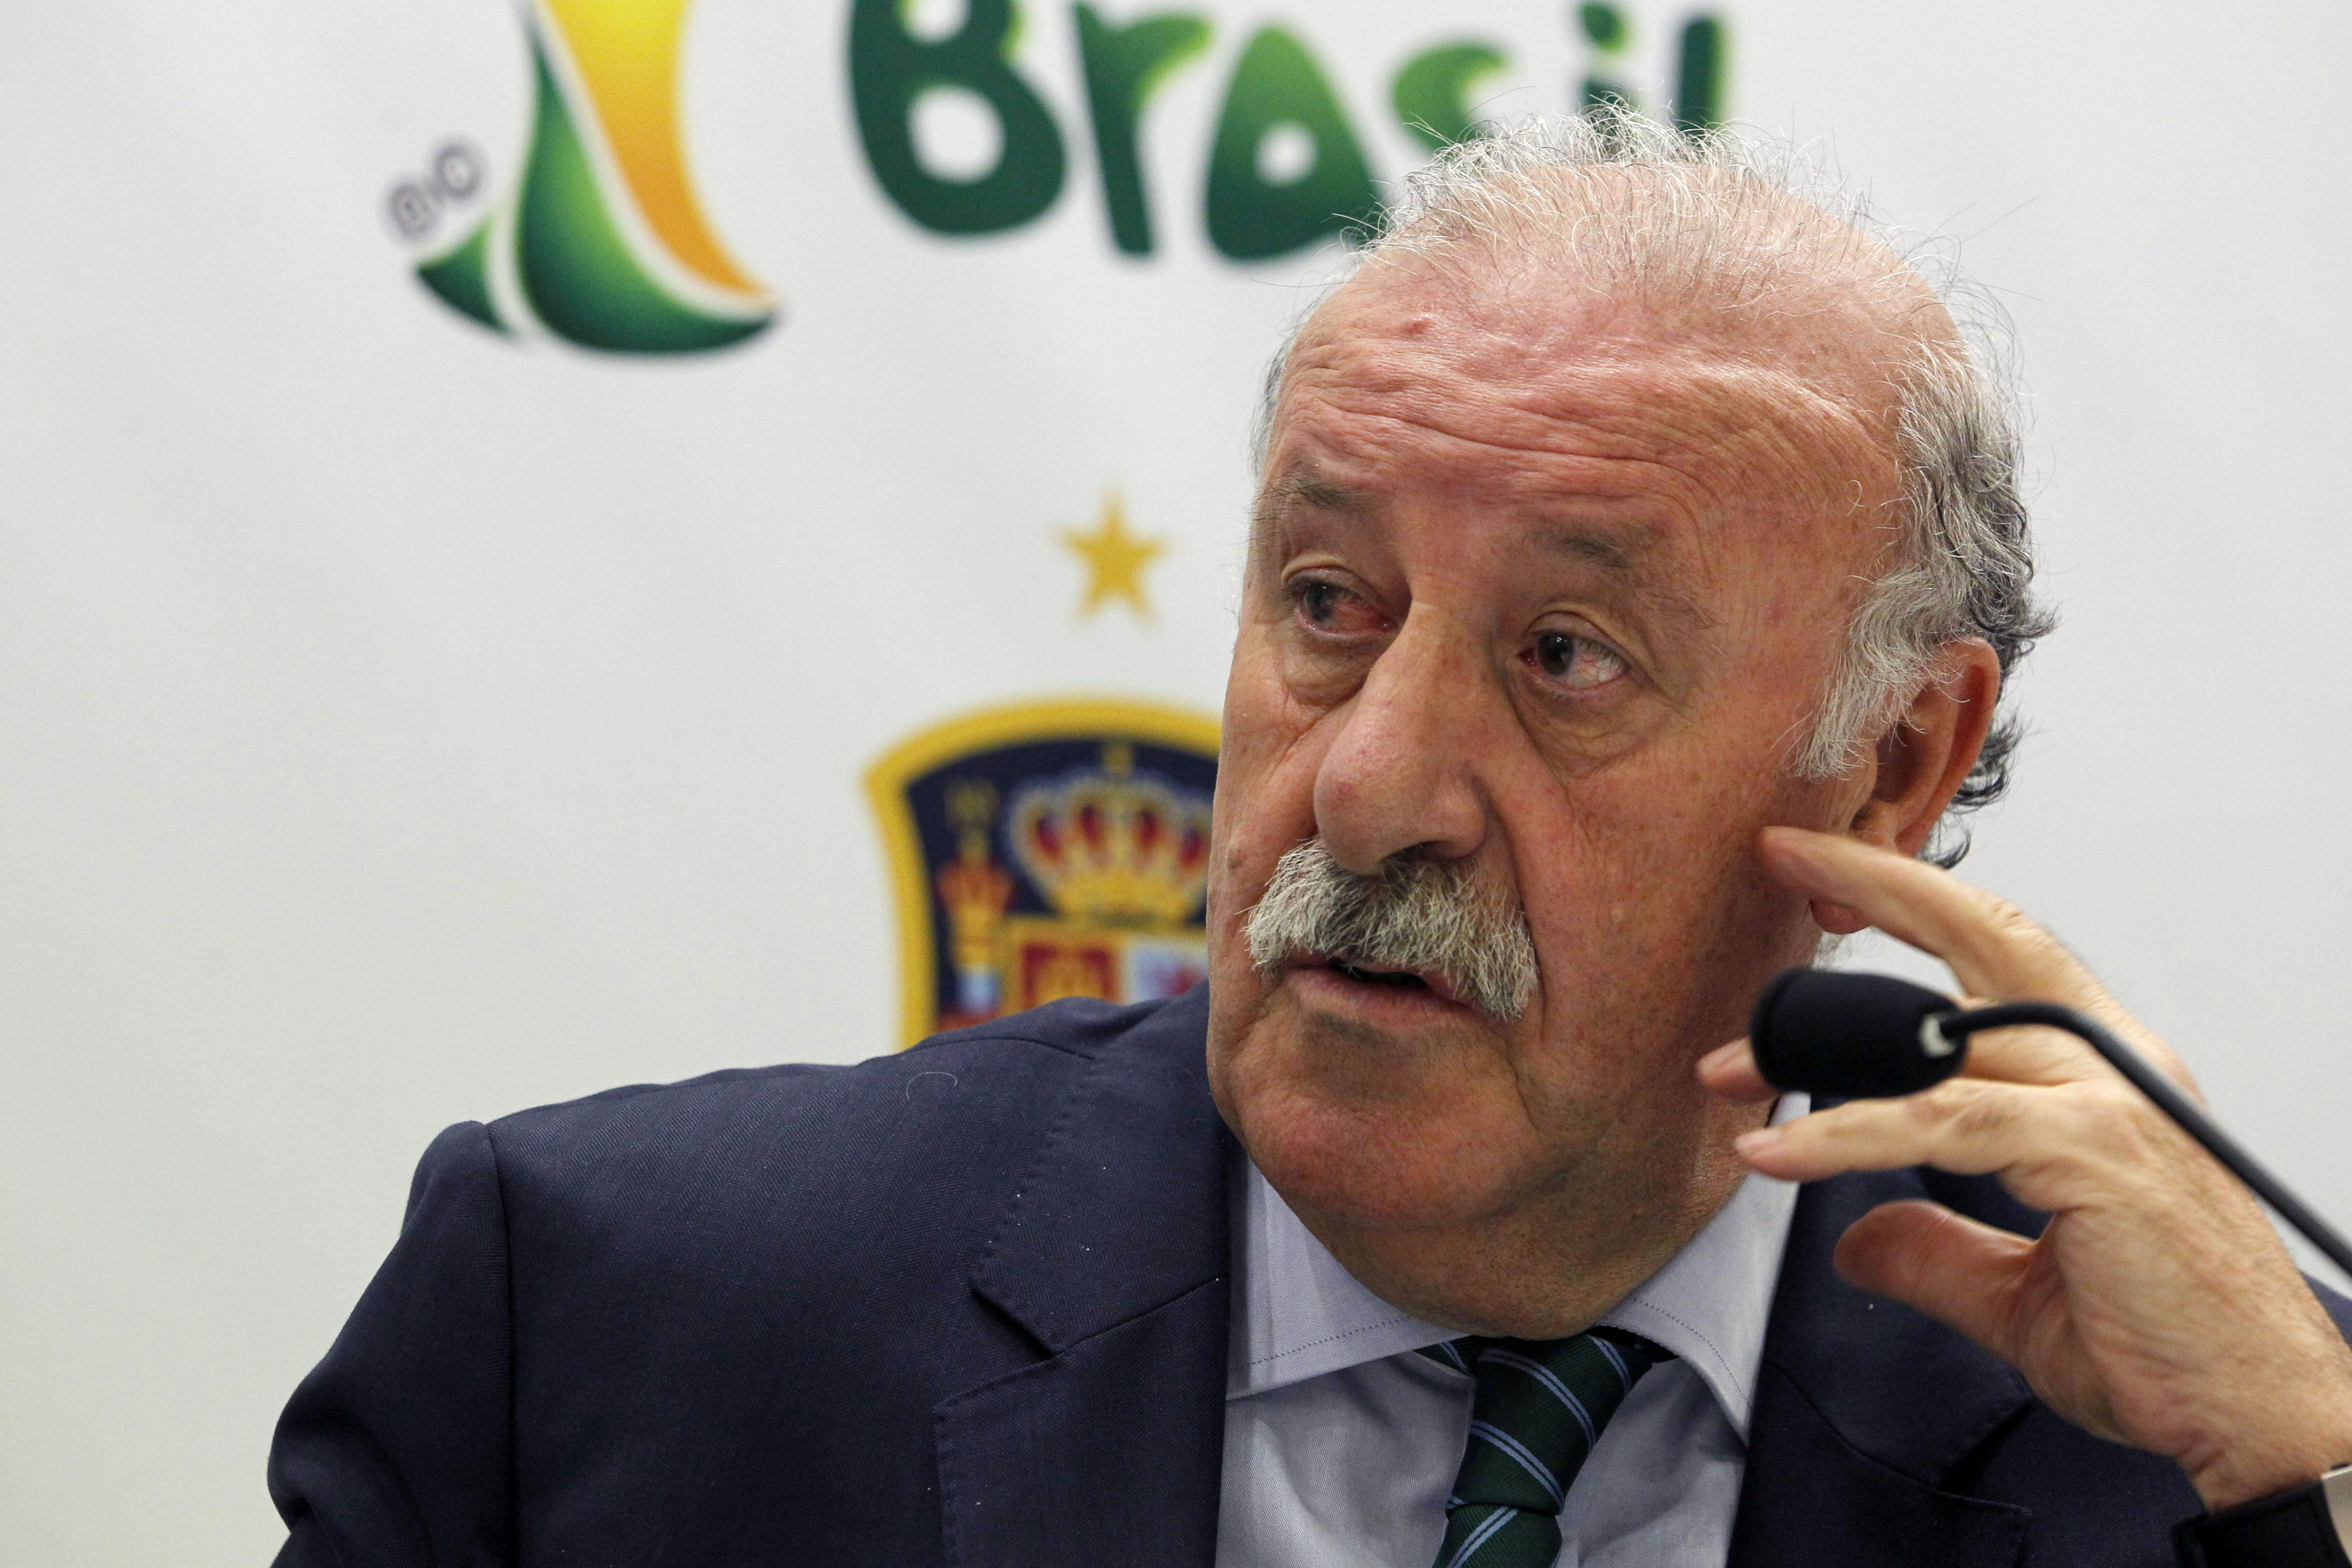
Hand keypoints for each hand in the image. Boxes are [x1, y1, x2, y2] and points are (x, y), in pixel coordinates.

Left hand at [1699, 826, 2351, 1509]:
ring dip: (1819, 1046)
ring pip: (1941, 1032)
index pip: (2001, 954)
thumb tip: (1858, 1238)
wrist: (2261, 1417)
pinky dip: (1846, 1135)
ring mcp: (2107, 1103)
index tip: (1826, 883)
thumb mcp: (2016, 1293)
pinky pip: (1941, 1121)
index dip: (1915, 904)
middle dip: (1879, 882)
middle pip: (1984, 936)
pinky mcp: (2093, 1153)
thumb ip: (1937, 1251)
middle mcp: (2112, 1067)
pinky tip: (1777, 1153)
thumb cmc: (2172, 1345)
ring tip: (1731, 1066)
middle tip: (1785, 858)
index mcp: (2103, 1077)